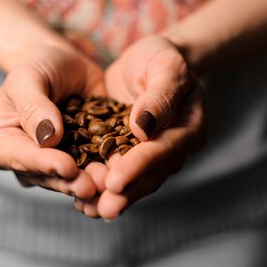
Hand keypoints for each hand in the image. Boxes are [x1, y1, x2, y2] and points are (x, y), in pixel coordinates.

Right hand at [0, 45, 105, 198]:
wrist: (64, 64)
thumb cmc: (37, 66)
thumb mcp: (29, 77)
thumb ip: (34, 106)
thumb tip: (46, 137)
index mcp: (2, 144)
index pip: (22, 158)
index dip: (45, 164)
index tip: (67, 166)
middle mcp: (27, 162)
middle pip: (48, 176)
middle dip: (72, 181)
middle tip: (94, 185)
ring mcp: (55, 165)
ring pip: (73, 179)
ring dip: (93, 182)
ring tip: (111, 183)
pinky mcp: (82, 161)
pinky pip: (95, 168)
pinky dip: (109, 171)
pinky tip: (124, 172)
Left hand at [78, 36, 205, 218]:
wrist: (148, 59)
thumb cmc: (161, 57)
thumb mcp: (166, 66)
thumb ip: (159, 96)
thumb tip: (144, 128)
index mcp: (188, 131)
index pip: (162, 151)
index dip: (138, 166)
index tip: (114, 180)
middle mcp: (172, 149)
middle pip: (148, 175)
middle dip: (124, 192)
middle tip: (101, 208)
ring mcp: (149, 155)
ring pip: (132, 181)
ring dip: (109, 196)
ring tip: (86, 209)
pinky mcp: (126, 154)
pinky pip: (115, 172)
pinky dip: (99, 185)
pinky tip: (77, 198)